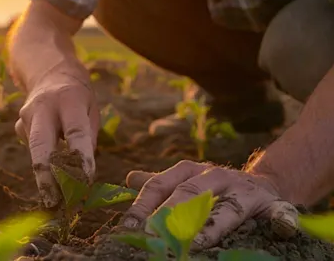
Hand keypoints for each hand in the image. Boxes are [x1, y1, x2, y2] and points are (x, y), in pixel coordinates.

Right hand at [15, 73, 99, 207]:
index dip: (80, 158)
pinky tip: (51, 158)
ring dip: (46, 175)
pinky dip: (43, 160)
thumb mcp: (91, 109)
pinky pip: (32, 148)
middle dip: (46, 175)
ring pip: (35, 150)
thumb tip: (80, 173)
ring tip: (57, 197)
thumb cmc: (78, 96)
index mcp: (69, 98)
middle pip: (41, 144)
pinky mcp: (18, 125)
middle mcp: (42, 105)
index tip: (86, 180)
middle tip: (54, 200)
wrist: (50, 72)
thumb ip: (88, 138)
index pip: (75, 132)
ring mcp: (26, 115)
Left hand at [123, 160, 297, 249]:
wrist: (260, 183)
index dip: (144, 206)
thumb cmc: (213, 187)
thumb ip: (159, 183)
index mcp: (190, 170)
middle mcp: (215, 176)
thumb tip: (128, 180)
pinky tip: (284, 229)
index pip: (160, 185)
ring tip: (196, 243)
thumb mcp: (185, 180)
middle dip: (171, 215)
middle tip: (154, 235)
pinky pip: (278, 212)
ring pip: (228, 207)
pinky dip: (282, 220)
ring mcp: (244, 190)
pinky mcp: (271, 203)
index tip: (130, 227)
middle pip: (190, 194)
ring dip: (213, 226)